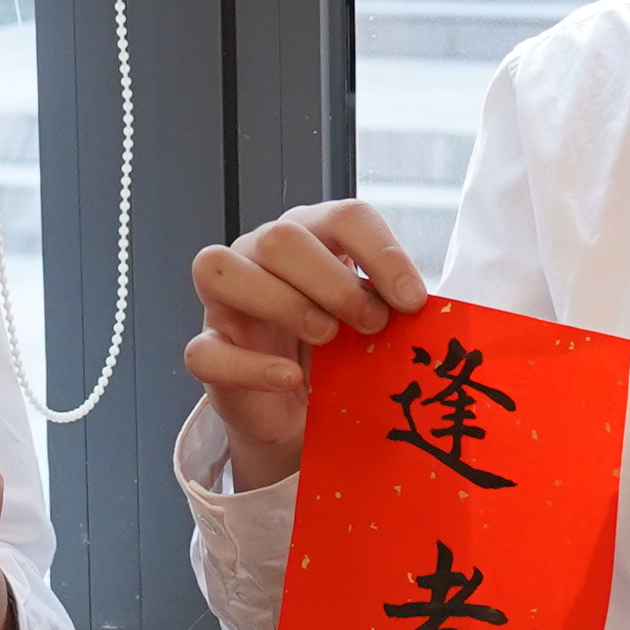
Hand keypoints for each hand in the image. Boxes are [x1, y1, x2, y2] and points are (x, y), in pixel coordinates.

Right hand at [180, 200, 426, 487]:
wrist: (301, 413)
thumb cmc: (338, 355)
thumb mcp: (371, 324)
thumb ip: (391, 307)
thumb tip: (424, 310)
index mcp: (311, 235)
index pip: (343, 216)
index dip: (382, 254)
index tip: (413, 302)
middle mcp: (260, 254)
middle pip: (281, 237)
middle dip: (333, 283)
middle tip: (371, 325)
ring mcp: (224, 300)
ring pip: (222, 268)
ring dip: (284, 304)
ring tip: (326, 339)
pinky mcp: (208, 348)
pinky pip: (206, 350)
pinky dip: (252, 366)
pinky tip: (290, 378)